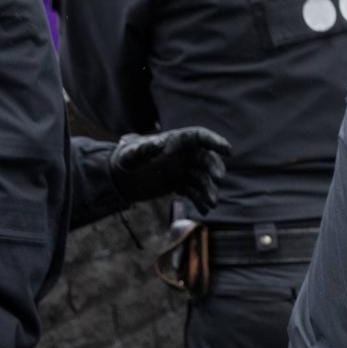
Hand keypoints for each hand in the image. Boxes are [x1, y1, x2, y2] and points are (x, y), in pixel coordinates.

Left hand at [112, 127, 230, 210]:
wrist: (118, 179)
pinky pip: (195, 192)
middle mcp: (182, 154)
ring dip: (209, 190)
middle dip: (214, 168)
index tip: (228, 150)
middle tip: (218, 179)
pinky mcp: (180, 184)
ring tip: (211, 204)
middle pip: (206, 158)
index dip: (214, 141)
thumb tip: (157, 144)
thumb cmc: (122, 160)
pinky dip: (200, 201)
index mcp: (173, 141)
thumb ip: (142, 149)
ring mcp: (183, 170)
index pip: (198, 136)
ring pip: (203, 178)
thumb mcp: (129, 155)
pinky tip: (203, 211)